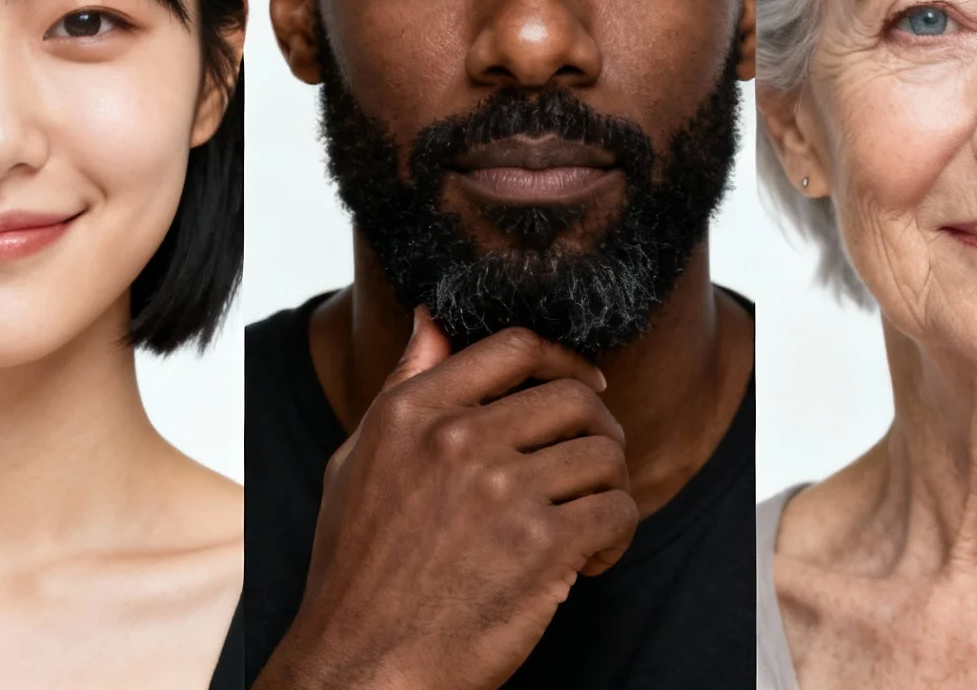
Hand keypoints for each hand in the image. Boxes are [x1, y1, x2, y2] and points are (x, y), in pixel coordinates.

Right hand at [252, 310, 637, 689]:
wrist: (362, 667)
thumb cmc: (358, 573)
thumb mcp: (359, 462)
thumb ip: (403, 386)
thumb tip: (430, 321)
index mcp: (411, 414)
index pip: (514, 347)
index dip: (564, 360)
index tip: (586, 385)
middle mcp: (457, 441)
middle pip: (574, 397)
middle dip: (598, 431)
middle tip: (592, 468)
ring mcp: (501, 492)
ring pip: (604, 454)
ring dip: (610, 488)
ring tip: (587, 522)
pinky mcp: (541, 545)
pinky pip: (618, 511)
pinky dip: (617, 537)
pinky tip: (590, 560)